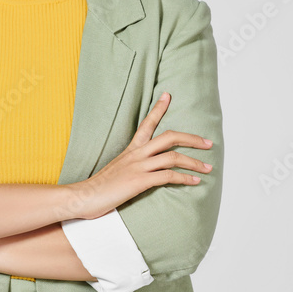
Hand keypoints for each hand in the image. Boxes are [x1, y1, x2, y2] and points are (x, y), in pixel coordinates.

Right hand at [67, 92, 212, 219]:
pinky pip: (168, 176)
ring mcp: (138, 166)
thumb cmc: (100, 187)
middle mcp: (136, 154)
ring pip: (173, 157)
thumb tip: (143, 169)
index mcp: (131, 149)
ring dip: (194, 161)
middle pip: (169, 137)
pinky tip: (195, 181)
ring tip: (208, 166)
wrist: (84, 196)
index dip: (158, 108)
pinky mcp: (139, 181)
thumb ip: (131, 165)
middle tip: (208, 142)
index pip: (147, 123)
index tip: (168, 95)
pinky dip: (185, 178)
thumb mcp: (117, 169)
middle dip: (191, 139)